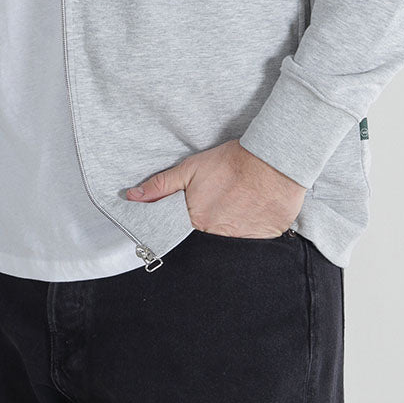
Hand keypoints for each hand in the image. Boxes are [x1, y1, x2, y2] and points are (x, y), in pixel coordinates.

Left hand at [125, 138, 306, 237]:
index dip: (190, 220)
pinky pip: (253, 240)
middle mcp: (217, 236)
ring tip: (238, 204)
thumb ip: (161, 185)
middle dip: (211, 222)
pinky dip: (252, 228)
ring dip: (231, 225)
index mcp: (197, 221)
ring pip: (230, 238)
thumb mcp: (190, 169)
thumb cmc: (230, 162)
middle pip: (208, 235)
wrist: (271, 162)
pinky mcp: (264, 239)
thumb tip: (132, 196)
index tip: (198, 210)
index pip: (185, 231)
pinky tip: (254, 210)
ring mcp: (242, 241)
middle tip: (221, 203)